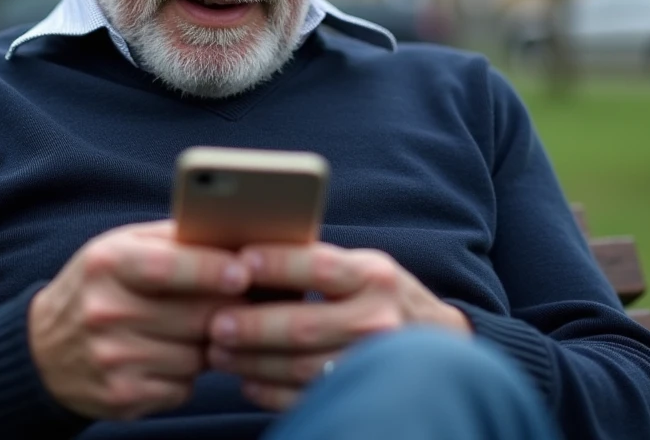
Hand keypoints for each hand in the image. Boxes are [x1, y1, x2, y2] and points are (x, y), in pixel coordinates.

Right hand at [28, 221, 250, 420]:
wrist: (43, 351)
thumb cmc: (99, 287)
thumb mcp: (122, 247)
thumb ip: (173, 237)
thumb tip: (232, 235)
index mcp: (106, 264)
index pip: (167, 267)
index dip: (210, 270)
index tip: (243, 272)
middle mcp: (104, 312)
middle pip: (195, 314)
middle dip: (226, 308)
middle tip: (238, 301)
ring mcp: (112, 359)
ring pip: (197, 355)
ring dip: (207, 344)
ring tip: (194, 329)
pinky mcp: (121, 397)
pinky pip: (184, 387)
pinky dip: (187, 375)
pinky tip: (169, 358)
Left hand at [206, 243, 471, 411]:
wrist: (435, 340)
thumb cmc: (377, 294)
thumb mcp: (360, 266)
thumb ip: (314, 260)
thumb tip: (242, 252)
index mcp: (372, 276)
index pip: (319, 267)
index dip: (277, 265)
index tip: (239, 261)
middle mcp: (377, 319)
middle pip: (303, 326)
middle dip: (252, 326)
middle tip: (214, 323)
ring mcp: (371, 363)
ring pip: (300, 367)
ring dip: (252, 362)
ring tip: (218, 352)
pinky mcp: (363, 394)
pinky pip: (307, 398)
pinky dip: (271, 393)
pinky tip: (247, 382)